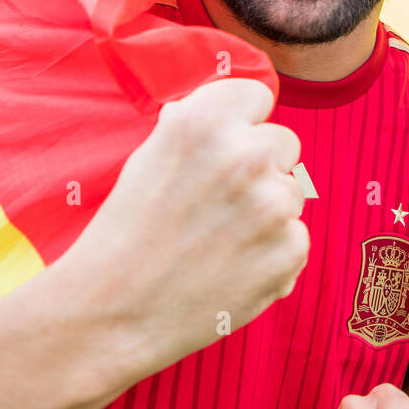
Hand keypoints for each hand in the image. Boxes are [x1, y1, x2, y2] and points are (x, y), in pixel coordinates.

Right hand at [64, 77, 309, 374]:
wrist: (112, 313)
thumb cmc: (125, 234)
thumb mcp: (150, 157)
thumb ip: (200, 129)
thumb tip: (239, 115)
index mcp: (205, 122)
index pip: (256, 95)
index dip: (241, 123)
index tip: (226, 147)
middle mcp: (246, 154)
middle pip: (283, 143)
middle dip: (260, 168)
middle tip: (219, 203)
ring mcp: (273, 203)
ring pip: (292, 192)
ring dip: (267, 212)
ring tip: (218, 241)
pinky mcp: (290, 248)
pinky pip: (296, 237)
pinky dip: (273, 254)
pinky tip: (232, 268)